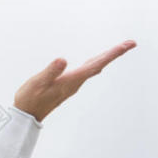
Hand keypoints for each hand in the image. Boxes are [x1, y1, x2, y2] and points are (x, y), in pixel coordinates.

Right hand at [14, 40, 136, 121]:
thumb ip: (51, 71)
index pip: (95, 65)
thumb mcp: (38, 82)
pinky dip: (94, 64)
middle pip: (98, 66)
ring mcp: (72, 85)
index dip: (112, 54)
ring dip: (105, 58)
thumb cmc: (31, 98)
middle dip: (114, 54)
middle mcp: (75, 83)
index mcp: (71, 80)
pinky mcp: (67, 85)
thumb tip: (63, 60)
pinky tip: (93, 63)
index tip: (126, 45)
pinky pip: (86, 72)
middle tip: (129, 43)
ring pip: (93, 69)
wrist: (27, 115)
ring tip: (116, 50)